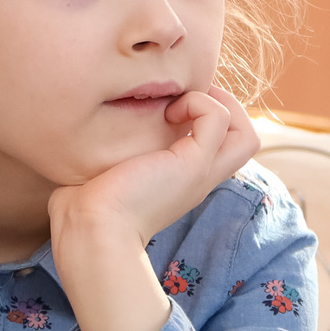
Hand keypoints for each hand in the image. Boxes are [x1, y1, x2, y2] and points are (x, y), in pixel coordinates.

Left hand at [50, 84, 258, 242]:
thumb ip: (110, 154)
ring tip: (181, 103)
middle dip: (222, 107)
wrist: (89, 231)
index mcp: (181, 181)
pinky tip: (167, 111)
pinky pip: (217, 118)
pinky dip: (198, 103)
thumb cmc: (83, 210)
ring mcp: (199, 173)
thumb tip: (87, 136)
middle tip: (184, 99)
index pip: (219, 148)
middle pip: (244, 141)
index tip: (169, 105)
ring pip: (246, 134)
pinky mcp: (192, 165)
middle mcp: (197, 179)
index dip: (205, 118)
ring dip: (218, 105)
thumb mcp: (104, 173)